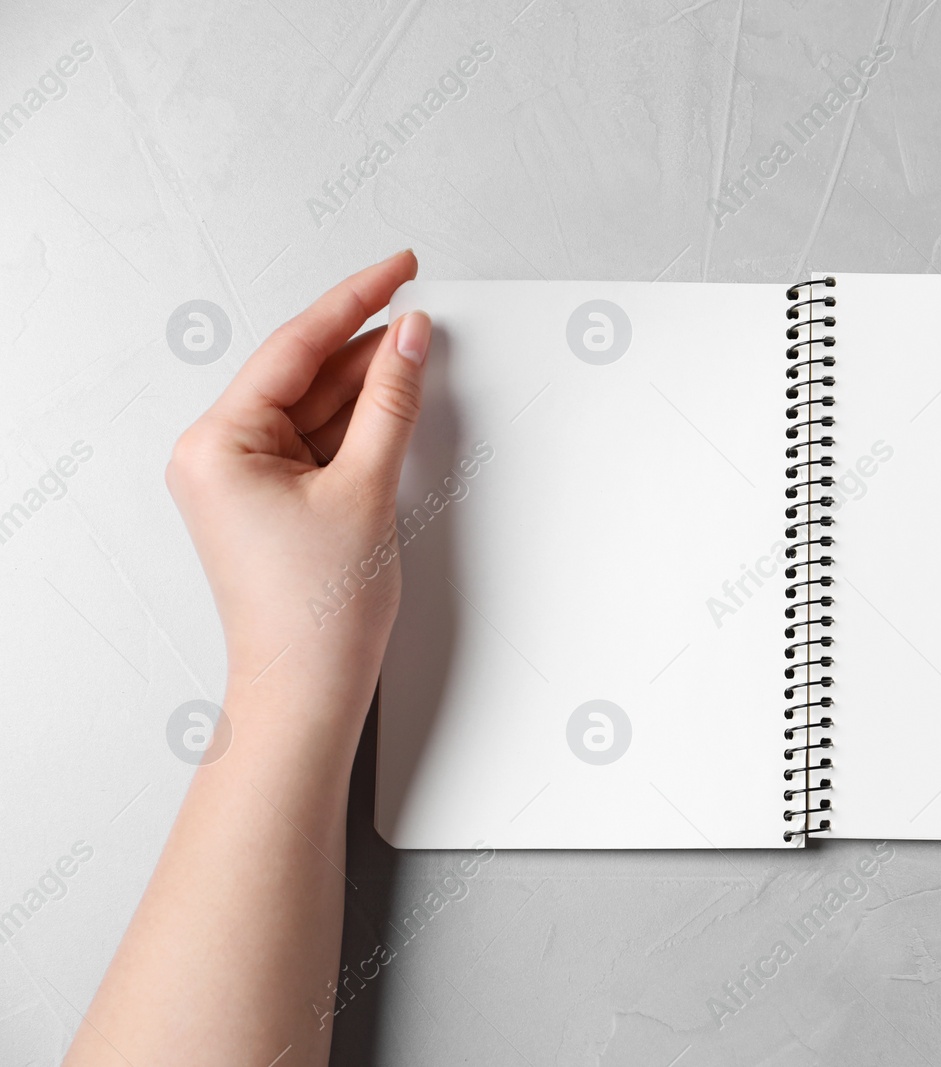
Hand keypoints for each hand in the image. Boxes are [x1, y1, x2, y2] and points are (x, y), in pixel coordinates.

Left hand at [166, 251, 430, 725]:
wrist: (307, 690)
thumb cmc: (314, 613)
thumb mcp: (366, 488)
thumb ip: (392, 403)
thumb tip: (408, 340)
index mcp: (216, 444)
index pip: (295, 347)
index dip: (355, 300)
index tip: (399, 269)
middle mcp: (217, 455)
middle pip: (304, 373)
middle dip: (366, 345)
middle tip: (422, 311)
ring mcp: (241, 478)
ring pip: (315, 406)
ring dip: (367, 384)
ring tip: (420, 354)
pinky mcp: (268, 499)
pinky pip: (318, 440)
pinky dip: (359, 423)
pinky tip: (396, 402)